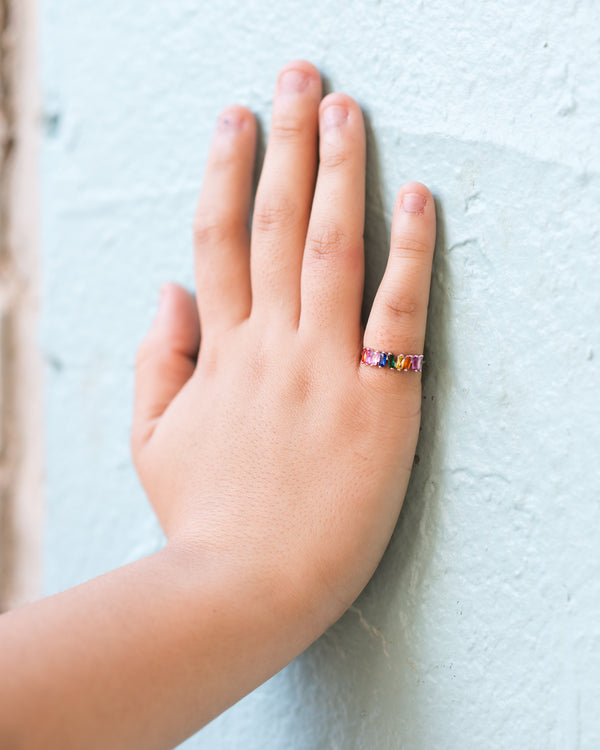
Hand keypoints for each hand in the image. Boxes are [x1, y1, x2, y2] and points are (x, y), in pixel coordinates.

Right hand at [131, 59, 435, 626]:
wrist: (246, 587)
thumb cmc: (202, 519)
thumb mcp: (152, 439)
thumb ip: (155, 361)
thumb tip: (166, 291)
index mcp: (220, 352)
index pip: (219, 238)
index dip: (226, 171)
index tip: (236, 117)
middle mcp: (270, 345)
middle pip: (274, 222)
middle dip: (286, 142)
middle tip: (299, 77)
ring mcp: (324, 369)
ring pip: (330, 248)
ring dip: (339, 172)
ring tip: (347, 109)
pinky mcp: (379, 401)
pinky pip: (396, 313)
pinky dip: (409, 252)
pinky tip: (417, 198)